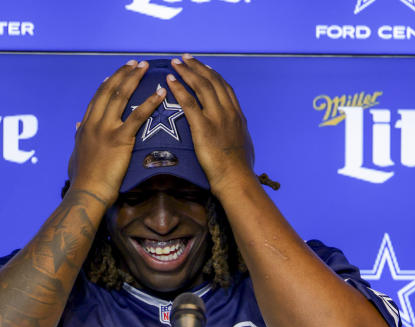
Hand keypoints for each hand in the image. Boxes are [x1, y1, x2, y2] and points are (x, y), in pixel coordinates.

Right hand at [68, 60, 164, 203]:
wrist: (87, 193)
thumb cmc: (83, 180)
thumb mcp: (76, 154)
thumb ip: (78, 137)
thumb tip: (77, 125)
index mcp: (85, 127)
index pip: (97, 99)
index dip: (107, 84)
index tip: (116, 74)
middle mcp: (93, 123)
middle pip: (108, 91)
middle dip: (122, 74)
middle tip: (135, 63)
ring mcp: (105, 129)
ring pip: (120, 96)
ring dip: (133, 78)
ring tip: (145, 66)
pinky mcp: (119, 139)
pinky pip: (137, 116)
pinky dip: (150, 102)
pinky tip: (161, 92)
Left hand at [165, 54, 255, 193]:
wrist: (236, 179)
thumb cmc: (239, 169)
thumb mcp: (244, 146)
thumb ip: (239, 134)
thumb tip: (239, 134)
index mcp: (238, 116)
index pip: (225, 88)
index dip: (213, 75)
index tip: (204, 67)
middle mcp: (228, 112)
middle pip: (212, 82)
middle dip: (197, 67)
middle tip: (185, 58)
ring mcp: (217, 118)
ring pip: (201, 87)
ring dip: (187, 72)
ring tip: (175, 63)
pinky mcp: (203, 127)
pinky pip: (189, 102)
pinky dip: (179, 88)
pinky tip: (170, 80)